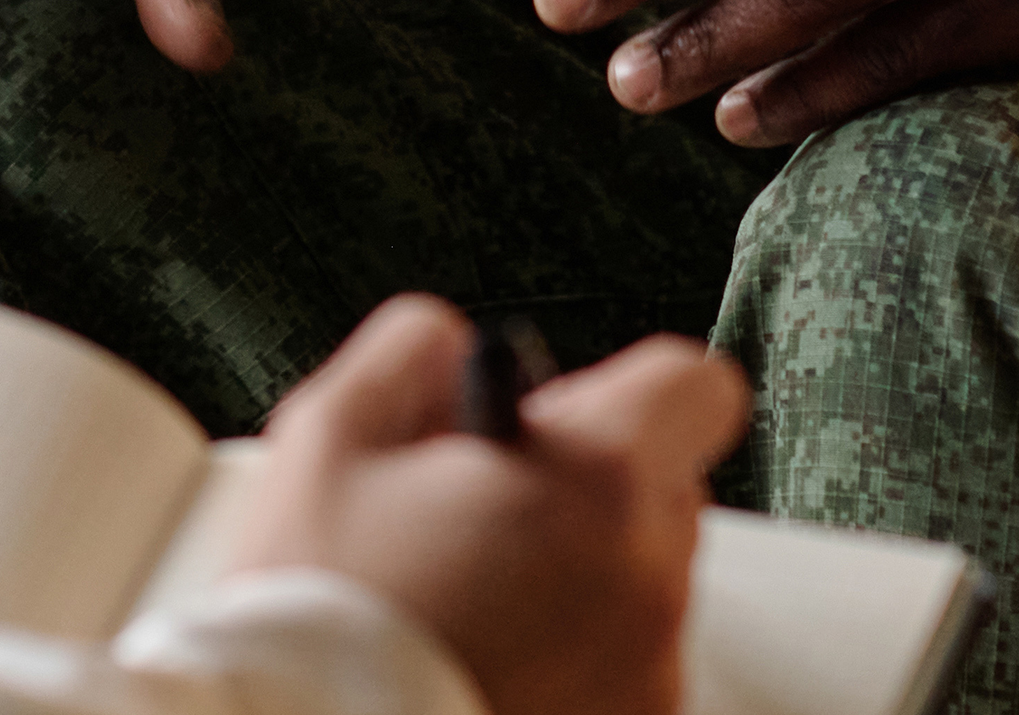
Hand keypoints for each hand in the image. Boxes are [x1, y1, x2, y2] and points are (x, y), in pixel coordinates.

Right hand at [221, 298, 746, 714]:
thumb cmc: (325, 614)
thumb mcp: (331, 432)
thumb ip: (414, 349)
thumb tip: (455, 347)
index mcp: (596, 479)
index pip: (693, 386)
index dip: (625, 388)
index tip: (567, 414)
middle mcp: (647, 579)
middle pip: (664, 487)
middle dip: (588, 484)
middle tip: (486, 510)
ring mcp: (646, 672)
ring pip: (642, 581)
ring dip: (580, 573)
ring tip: (472, 597)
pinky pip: (623, 663)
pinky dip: (575, 652)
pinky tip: (489, 653)